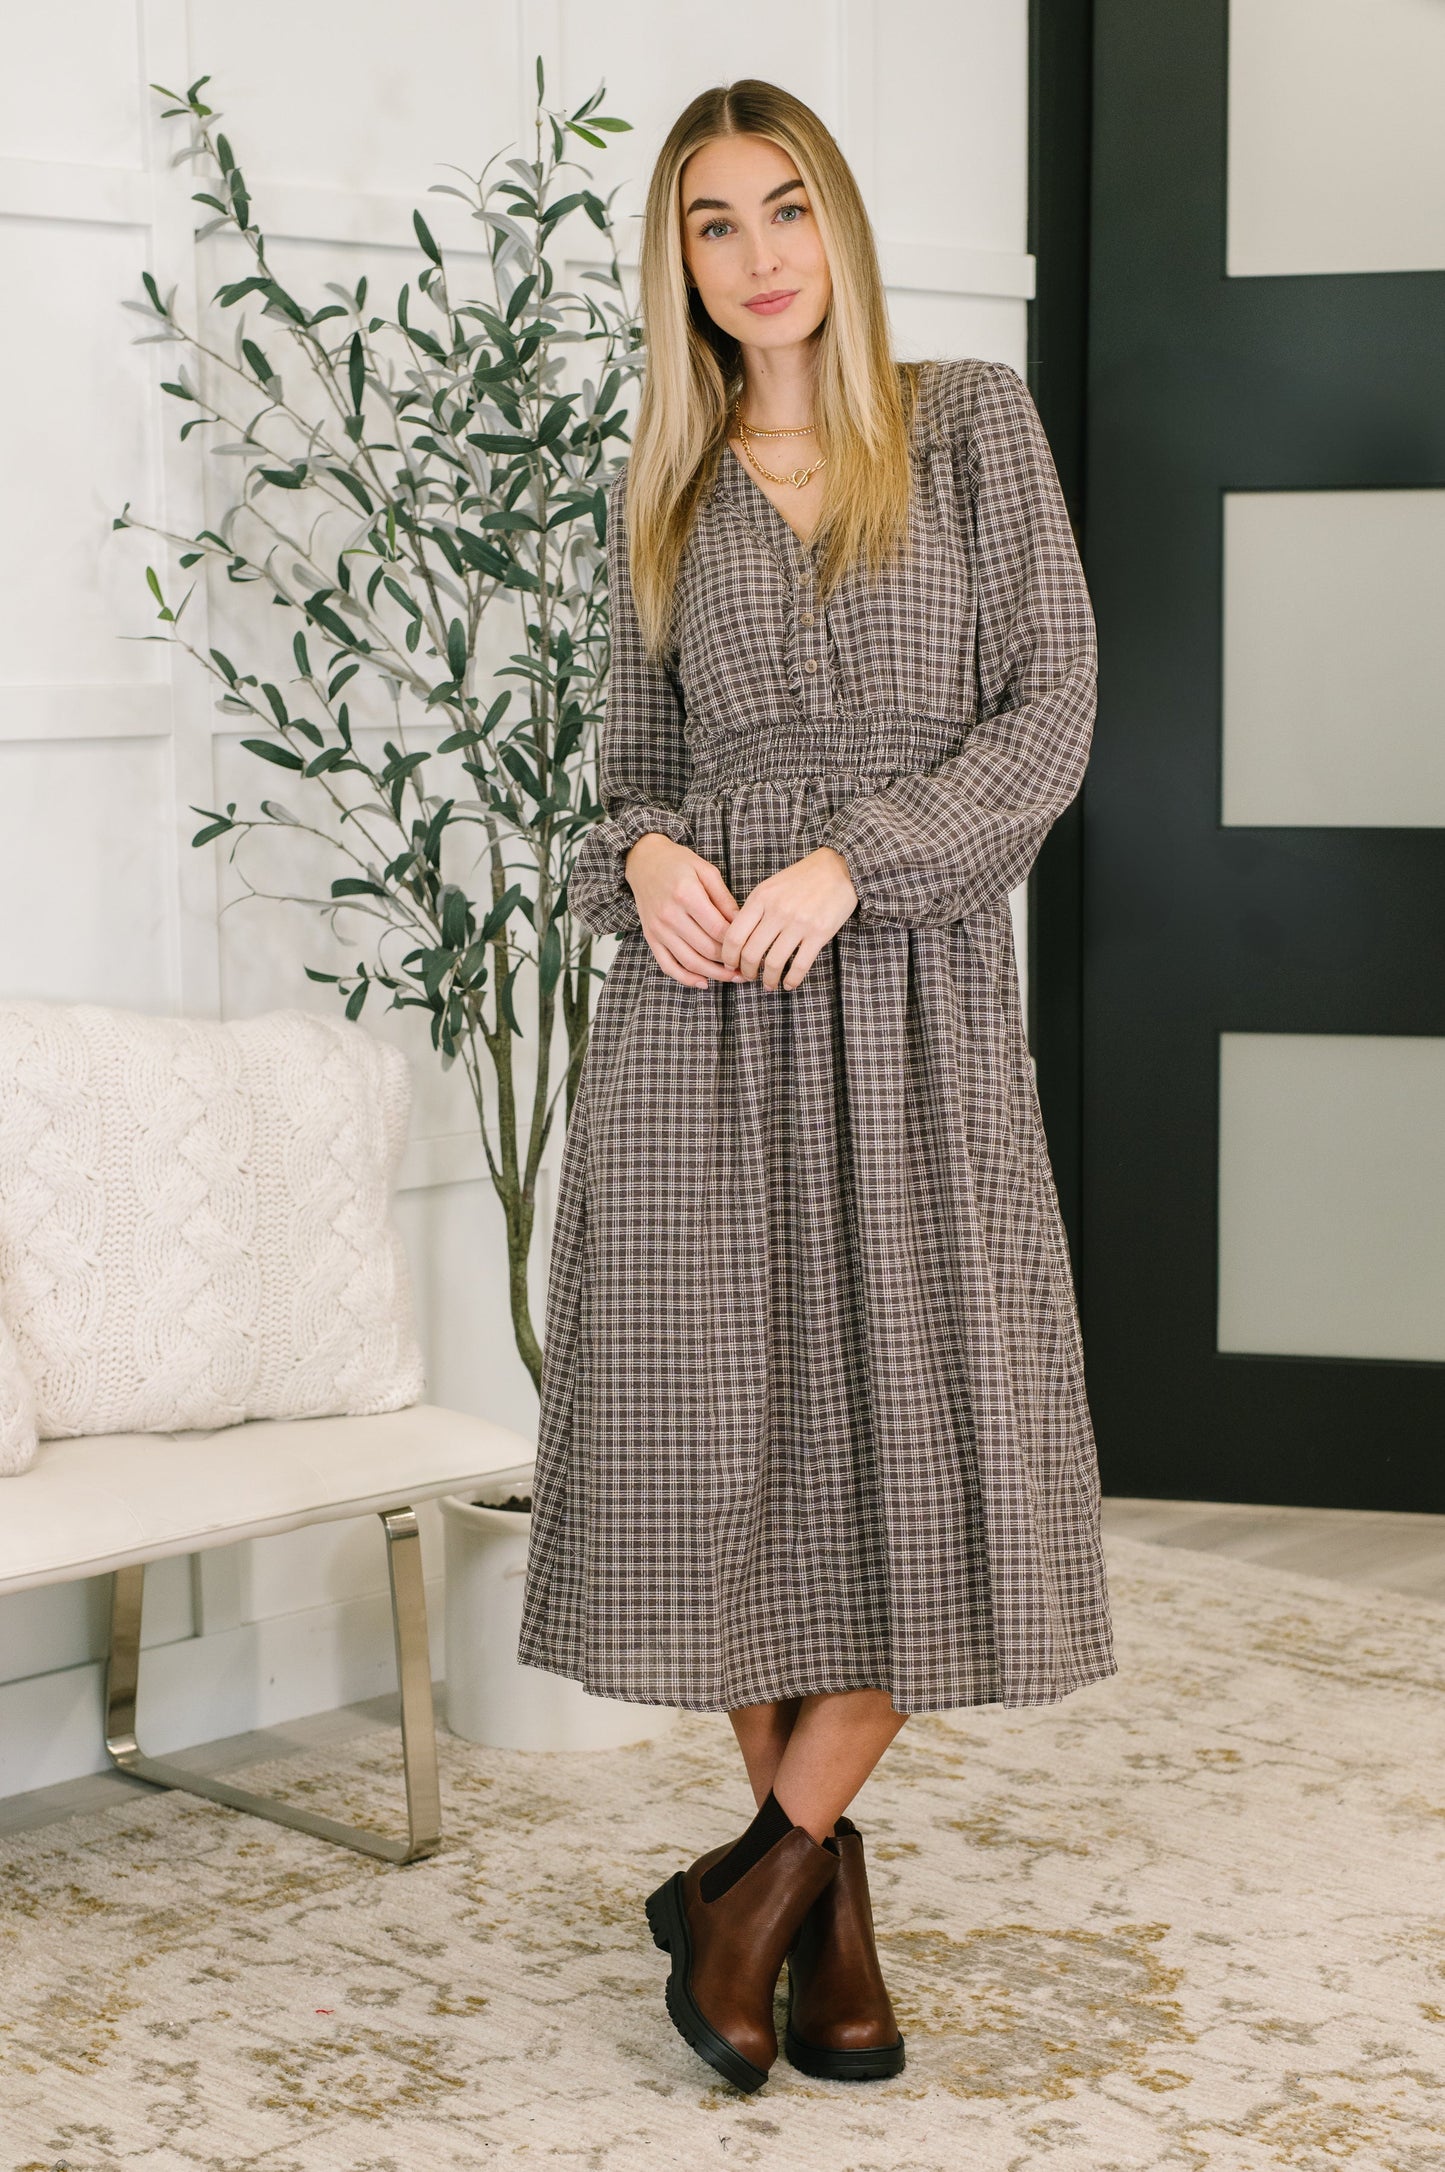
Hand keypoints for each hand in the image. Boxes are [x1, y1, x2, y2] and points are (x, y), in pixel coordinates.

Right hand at [624, 832, 744, 989]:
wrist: (643, 861)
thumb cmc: (678, 863)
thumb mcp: (706, 871)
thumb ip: (724, 899)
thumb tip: (742, 924)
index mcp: (687, 895)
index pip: (718, 929)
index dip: (737, 942)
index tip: (751, 946)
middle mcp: (670, 915)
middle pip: (706, 949)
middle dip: (730, 962)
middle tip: (748, 966)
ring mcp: (658, 929)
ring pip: (690, 962)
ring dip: (714, 975)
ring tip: (734, 977)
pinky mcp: (651, 938)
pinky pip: (668, 966)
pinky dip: (686, 979)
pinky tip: (704, 983)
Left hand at [722, 846, 857, 990]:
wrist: (840, 868)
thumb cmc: (802, 878)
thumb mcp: (771, 886)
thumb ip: (754, 909)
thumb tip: (738, 939)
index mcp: (761, 897)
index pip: (734, 935)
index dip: (728, 956)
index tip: (730, 964)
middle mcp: (777, 911)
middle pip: (751, 953)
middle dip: (746, 971)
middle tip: (748, 976)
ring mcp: (799, 922)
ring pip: (774, 963)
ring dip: (768, 979)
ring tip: (769, 984)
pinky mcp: (820, 933)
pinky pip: (800, 965)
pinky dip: (792, 980)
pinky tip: (789, 984)